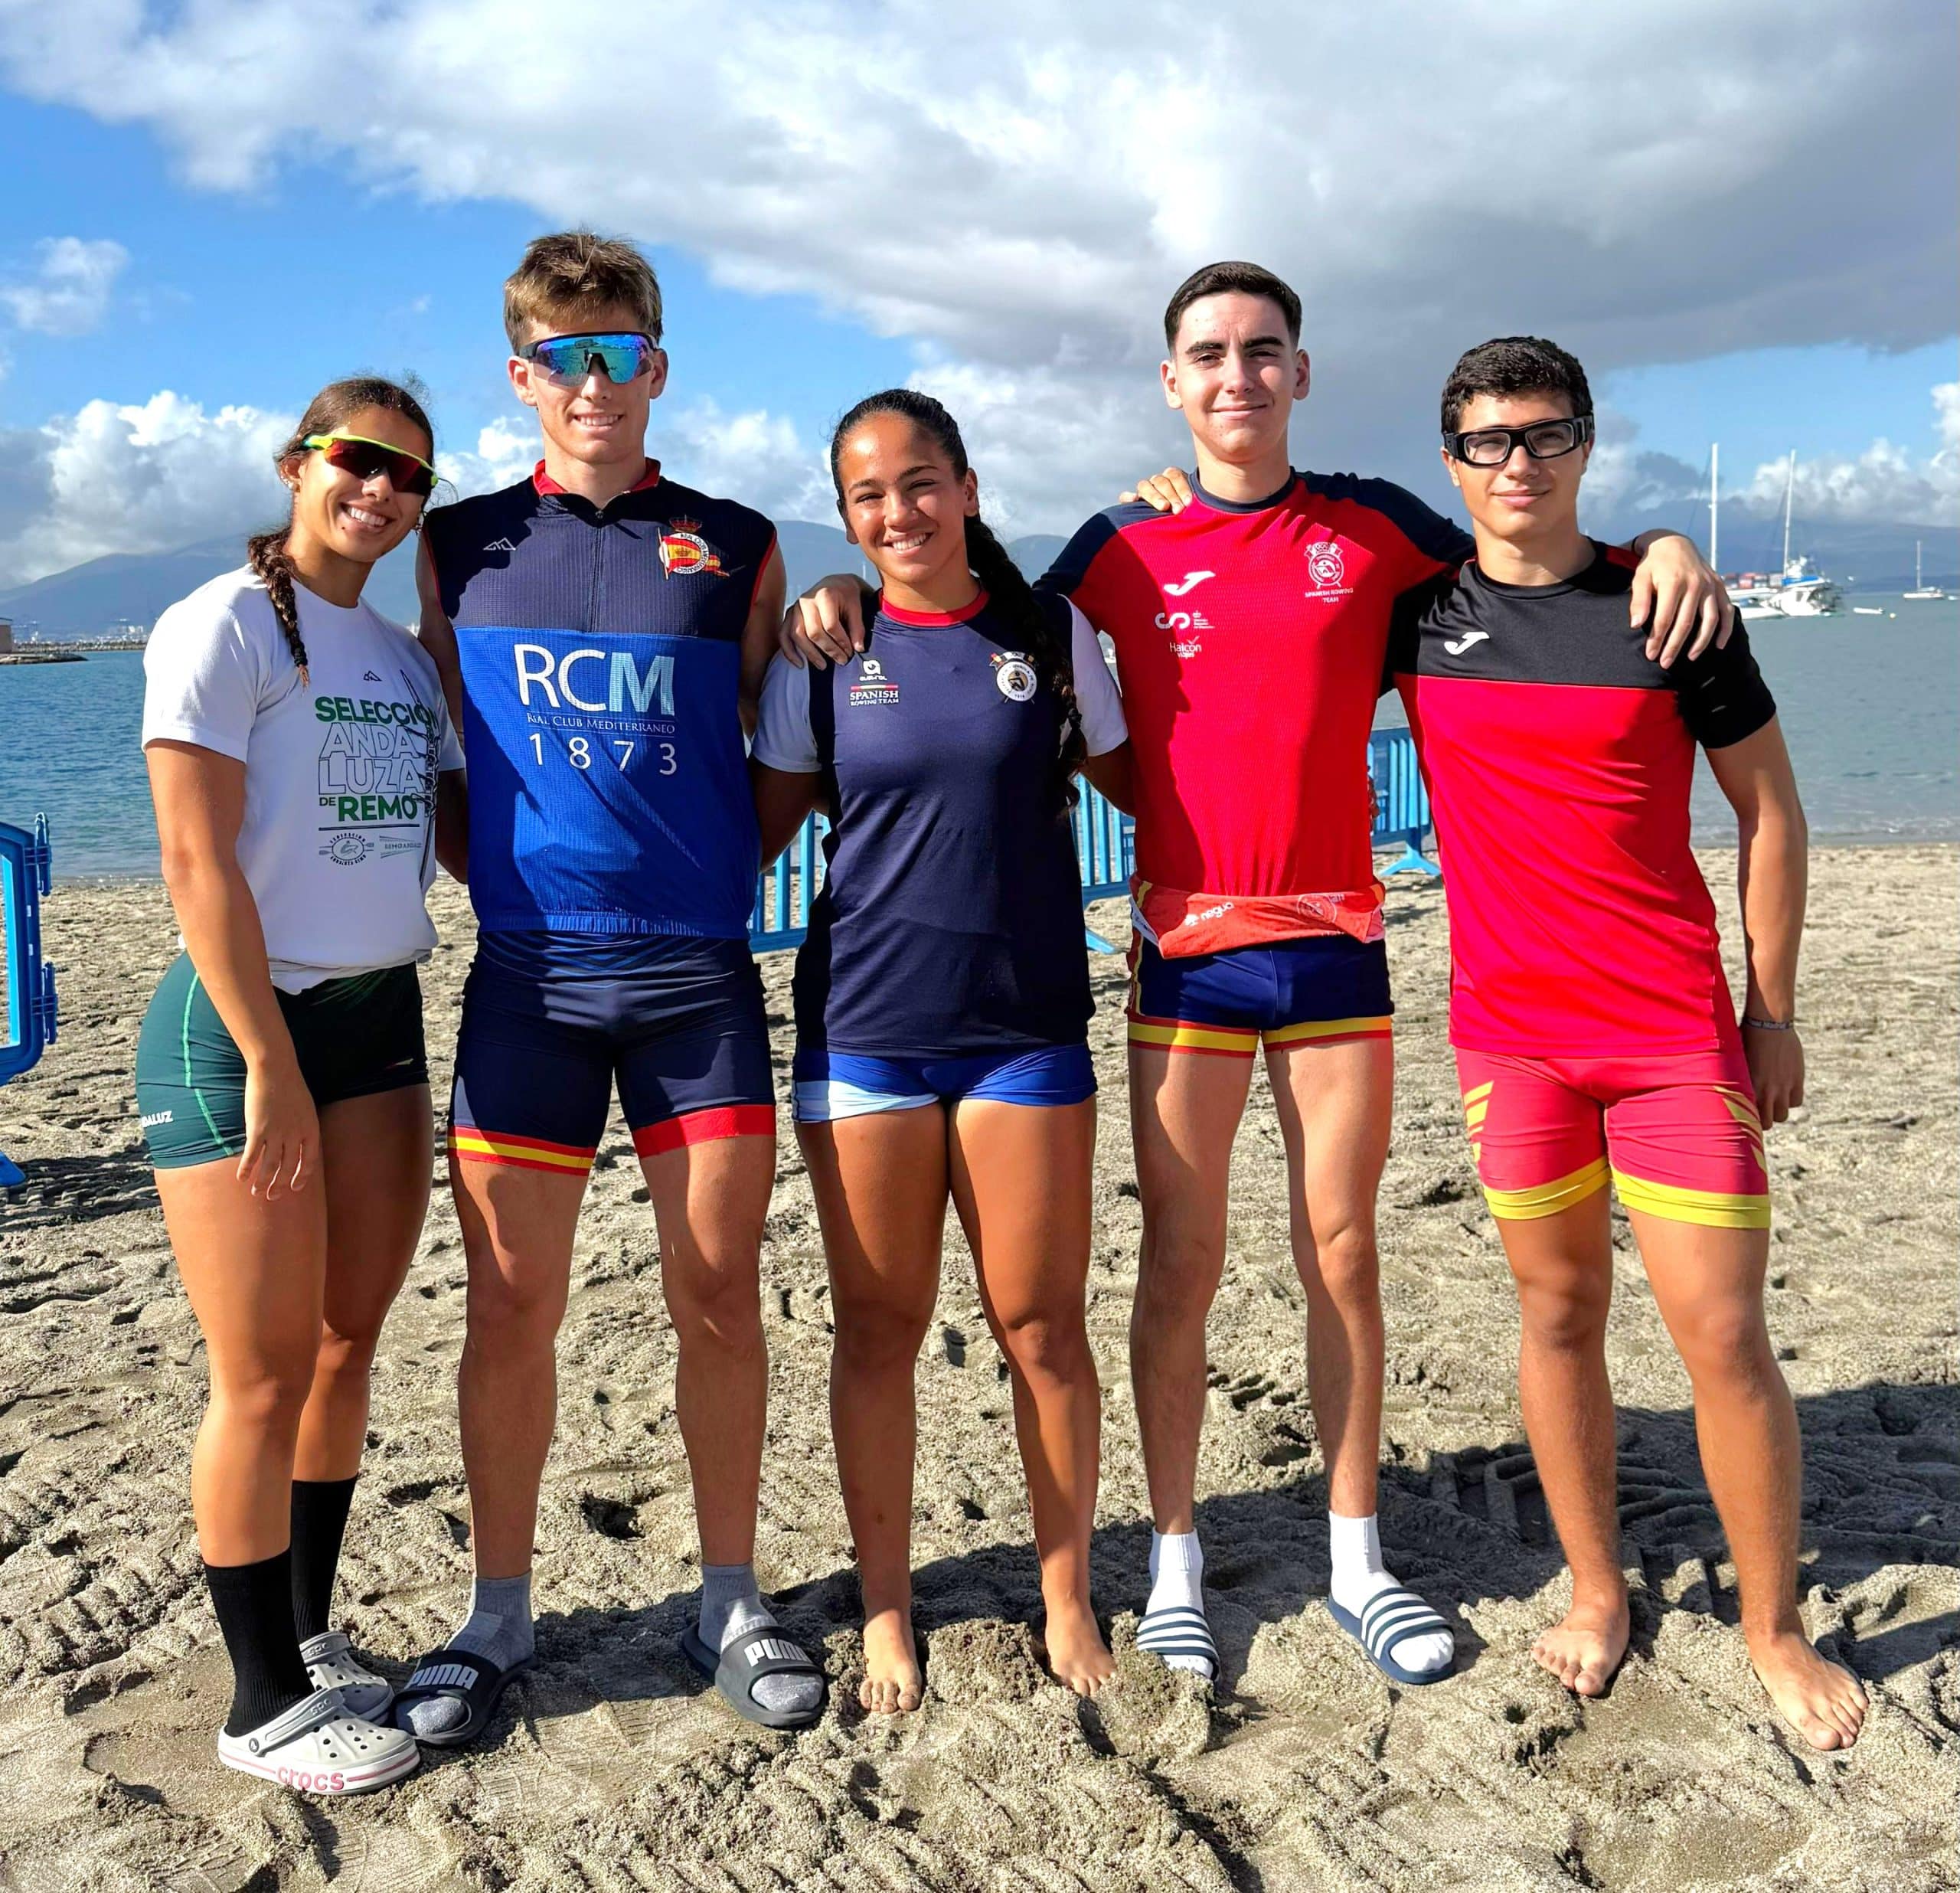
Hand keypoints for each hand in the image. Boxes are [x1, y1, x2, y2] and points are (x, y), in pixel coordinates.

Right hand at [237, 1057, 318, 1200]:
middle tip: (272, 1196)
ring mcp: (277, 1133)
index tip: (295, 1187)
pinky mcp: (258, 1130)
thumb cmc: (290, 1085)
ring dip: (263, 1182)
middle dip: (280, 1186)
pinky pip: (252, 1155)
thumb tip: (295, 1142)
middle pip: (288, 1168)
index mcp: (311, 1130)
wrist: (275, 1069)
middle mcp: (296, 1135)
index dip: (302, 1177)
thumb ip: (302, 1127)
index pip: (309, 1161)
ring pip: (270, 1167)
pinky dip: (246, 1169)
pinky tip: (241, 1178)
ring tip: (256, 1192)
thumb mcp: (306, 1108)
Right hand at [778, 574, 868, 669]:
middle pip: (814, 632)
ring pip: (797, 635)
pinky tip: (800, 664)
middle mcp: (806, 601)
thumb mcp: (856, 608)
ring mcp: (795, 608)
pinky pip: (783, 635)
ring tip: (823, 666)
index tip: (850, 652)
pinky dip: (789, 651)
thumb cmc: (846, 596)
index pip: (831, 625)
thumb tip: (858, 648)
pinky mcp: (788, 616)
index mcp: (824, 595)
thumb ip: (857, 628)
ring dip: (810, 654)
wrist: (834, 584)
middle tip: (841, 661)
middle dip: (829, 650)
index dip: (841, 642)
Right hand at [1120, 467, 1192, 513]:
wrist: (1176, 533)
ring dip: (1154, 496)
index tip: (1188, 502)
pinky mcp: (1132, 504)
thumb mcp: (1193, 508)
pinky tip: (1133, 500)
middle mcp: (1158, 483)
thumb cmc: (1189, 517)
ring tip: (1163, 507)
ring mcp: (1145, 492)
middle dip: (1171, 495)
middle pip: (1160, 481)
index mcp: (1173, 479)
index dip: (1182, 487)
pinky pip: (1125, 497)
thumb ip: (1193, 503)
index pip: (1174, 475)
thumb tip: (1196, 505)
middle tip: (1178, 510)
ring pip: (1145, 486)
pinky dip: (1128, 497)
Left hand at [1633, 534, 1731, 667]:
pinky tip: (1719, 645)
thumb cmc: (1653, 564)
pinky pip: (1727, 610)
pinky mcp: (1719, 586)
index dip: (1658, 639)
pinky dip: (1726, 628)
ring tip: (1691, 657)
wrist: (1673, 543)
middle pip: (1686, 622)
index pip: (1665, 618)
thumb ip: (1639, 600)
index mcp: (1674, 582)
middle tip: (1665, 662)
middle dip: (1675, 645)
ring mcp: (1710, 585)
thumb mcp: (1640, 577)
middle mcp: (1695, 584)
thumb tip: (1636, 624)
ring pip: (1710, 619)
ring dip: (1701, 641)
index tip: (1651, 654)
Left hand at [1743, 1024, 1803, 1125]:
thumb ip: (1735, 1078)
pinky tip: (1783, 1090)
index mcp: (1747, 1087)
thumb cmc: (1744, 1039)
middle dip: (1762, 1120)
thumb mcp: (1735, 1060)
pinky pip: (1796, 1101)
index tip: (1742, 1117)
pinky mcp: (1797, 1079)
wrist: (1768, 1024)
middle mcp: (1766, 1090)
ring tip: (1771, 1101)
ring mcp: (1783, 1086)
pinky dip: (1791, 1099)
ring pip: (1782, 1115)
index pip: (1748, 1117)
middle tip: (1758, 1111)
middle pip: (1767, 1122)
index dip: (1745, 1119)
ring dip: (1777, 1110)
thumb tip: (1725, 1090)